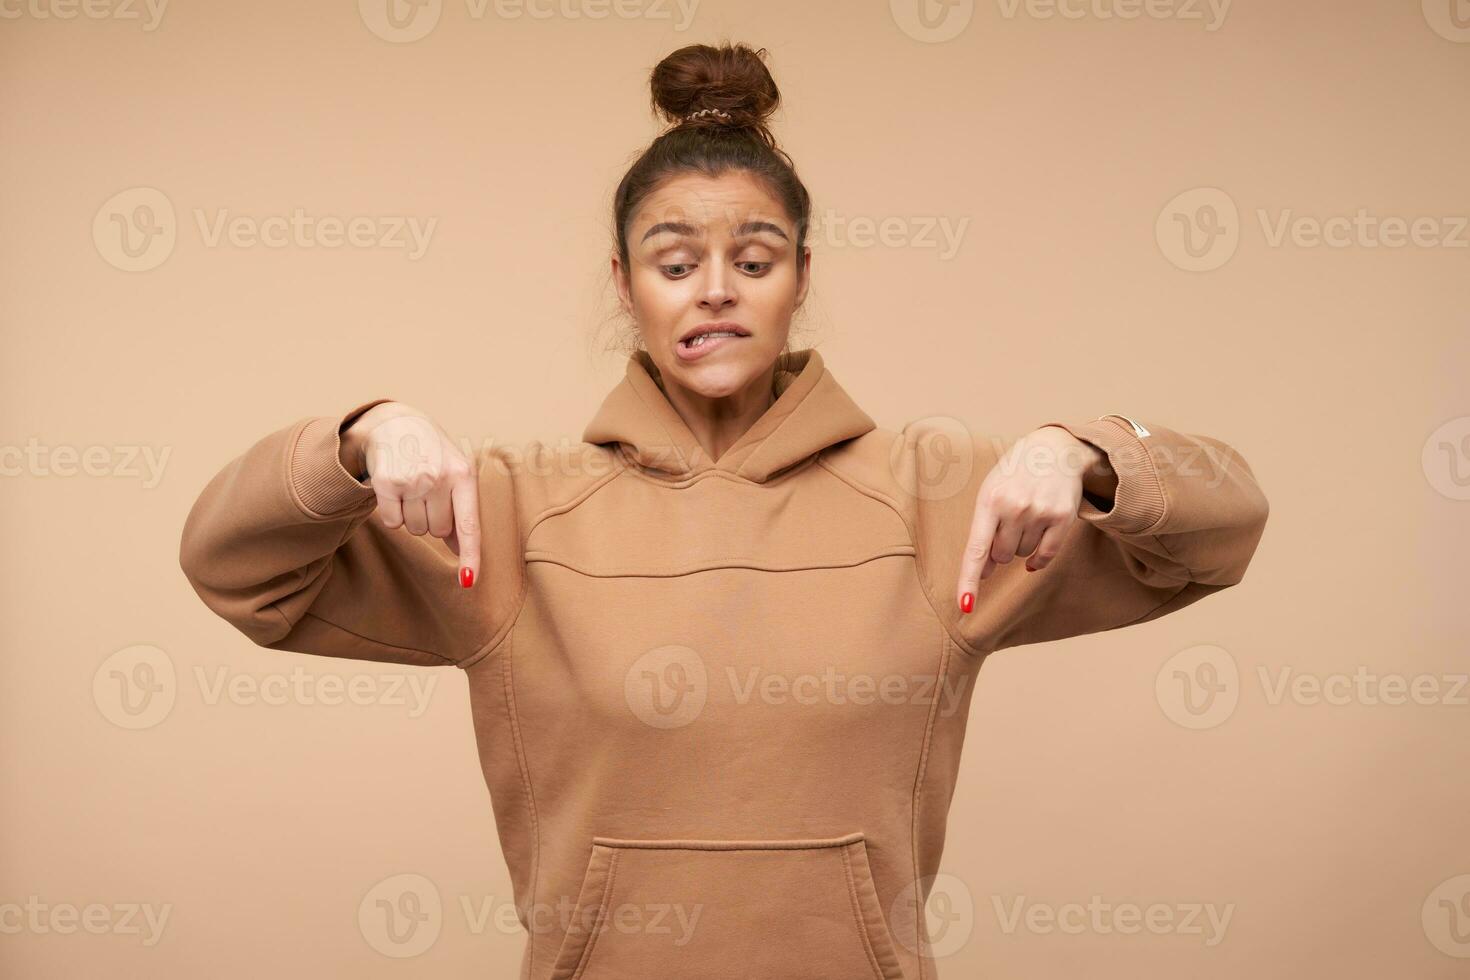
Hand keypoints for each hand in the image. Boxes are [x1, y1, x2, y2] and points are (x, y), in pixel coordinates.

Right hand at [341, 402, 480, 588]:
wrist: (395, 423)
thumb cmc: (432, 455)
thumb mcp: (455, 474)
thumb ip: (462, 511)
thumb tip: (462, 552)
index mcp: (464, 475)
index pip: (468, 525)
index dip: (470, 555)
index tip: (468, 580)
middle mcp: (439, 476)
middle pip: (437, 531)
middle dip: (432, 519)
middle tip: (427, 493)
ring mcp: (412, 479)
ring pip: (415, 529)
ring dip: (412, 516)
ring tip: (412, 488)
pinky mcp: (386, 482)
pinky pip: (394, 523)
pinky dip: (394, 514)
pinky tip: (396, 491)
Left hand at [956, 426, 1104, 612]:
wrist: (1053, 449)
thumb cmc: (1014, 475)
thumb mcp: (991, 494)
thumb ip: (984, 532)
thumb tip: (984, 571)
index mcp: (989, 501)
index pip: (976, 550)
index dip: (969, 580)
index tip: (965, 604)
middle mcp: (1015, 508)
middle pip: (1001, 556)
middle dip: (1001, 548)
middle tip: (1008, 524)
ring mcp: (1040, 512)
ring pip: (1022, 555)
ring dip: (1021, 545)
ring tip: (1025, 518)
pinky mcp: (1062, 517)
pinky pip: (1045, 556)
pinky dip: (1038, 560)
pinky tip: (1035, 553)